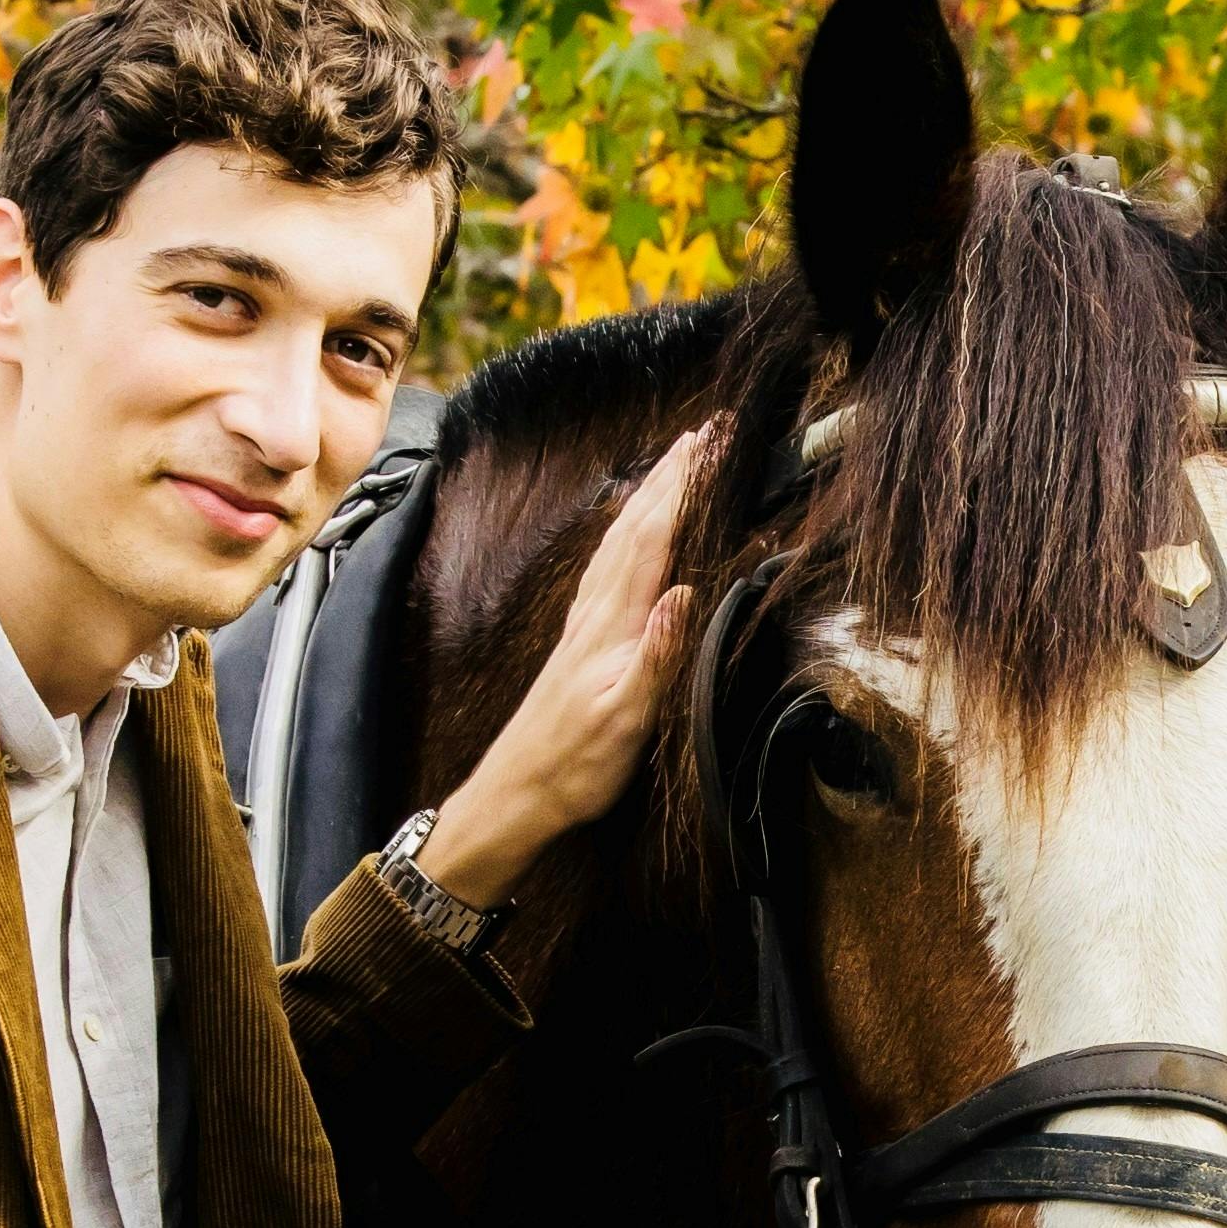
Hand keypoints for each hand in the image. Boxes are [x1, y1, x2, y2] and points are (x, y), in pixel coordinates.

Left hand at [419, 422, 706, 915]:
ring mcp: (583, 625)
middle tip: (702, 434)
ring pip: (617, 542)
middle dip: (668, 476)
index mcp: (611, 624)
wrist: (515, 794)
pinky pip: (606, 567)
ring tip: (671, 465)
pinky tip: (627, 535)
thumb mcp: (625, 720)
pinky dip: (625, 534)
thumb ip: (656, 655)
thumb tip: (685, 592)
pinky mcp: (579, 641)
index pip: (652, 538)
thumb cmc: (573, 767)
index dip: (682, 487)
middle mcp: (594, 613)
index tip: (711, 444)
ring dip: (647, 497)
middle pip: (633, 526)